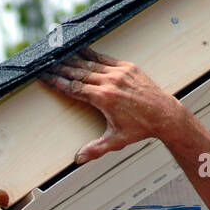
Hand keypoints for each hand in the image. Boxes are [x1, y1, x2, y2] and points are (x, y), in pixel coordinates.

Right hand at [39, 48, 188, 162]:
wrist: (164, 114)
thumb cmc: (140, 128)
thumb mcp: (116, 141)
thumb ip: (96, 149)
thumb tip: (79, 159)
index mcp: (104, 99)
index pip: (74, 88)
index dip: (57, 82)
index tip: (45, 77)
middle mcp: (111, 82)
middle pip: (78, 73)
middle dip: (60, 68)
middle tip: (46, 64)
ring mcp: (120, 72)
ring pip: (90, 63)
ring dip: (73, 60)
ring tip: (59, 56)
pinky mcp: (128, 67)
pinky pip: (105, 58)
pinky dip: (91, 54)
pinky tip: (81, 50)